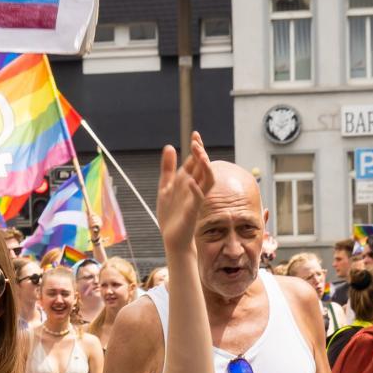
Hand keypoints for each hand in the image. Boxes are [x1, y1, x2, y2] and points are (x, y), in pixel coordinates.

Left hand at [156, 132, 213, 258]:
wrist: (172, 238)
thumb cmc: (171, 214)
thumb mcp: (165, 187)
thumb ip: (168, 168)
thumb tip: (170, 146)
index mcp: (187, 180)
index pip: (195, 161)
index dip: (196, 147)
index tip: (195, 133)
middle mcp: (194, 187)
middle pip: (202, 167)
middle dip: (200, 154)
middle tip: (196, 142)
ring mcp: (195, 199)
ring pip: (207, 180)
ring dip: (204, 167)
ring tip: (199, 155)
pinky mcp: (193, 211)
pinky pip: (198, 199)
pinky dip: (195, 190)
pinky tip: (190, 182)